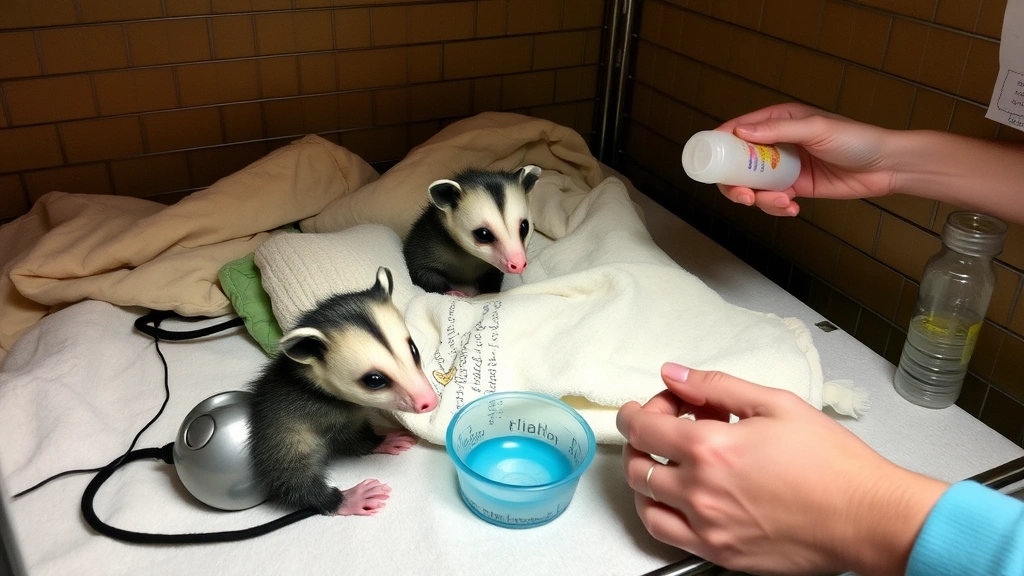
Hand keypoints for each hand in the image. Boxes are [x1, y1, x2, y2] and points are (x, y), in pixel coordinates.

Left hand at [616, 362, 947, 575]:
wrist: (867, 516)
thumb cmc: (832, 462)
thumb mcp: (775, 403)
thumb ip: (715, 385)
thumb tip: (674, 374)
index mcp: (711, 448)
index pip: (641, 427)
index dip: (638, 411)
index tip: (649, 406)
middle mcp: (701, 491)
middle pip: (636, 465)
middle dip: (641, 440)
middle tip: (667, 428)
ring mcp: (708, 528)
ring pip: (645, 503)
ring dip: (645, 478)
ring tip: (669, 463)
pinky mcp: (721, 554)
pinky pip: (667, 535)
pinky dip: (661, 512)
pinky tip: (682, 497)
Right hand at [714, 102, 897, 216]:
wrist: (885, 167)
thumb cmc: (856, 140)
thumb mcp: (816, 128)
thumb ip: (779, 129)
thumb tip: (742, 131)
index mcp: (779, 120)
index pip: (738, 130)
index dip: (720, 144)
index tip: (711, 161)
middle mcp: (777, 144)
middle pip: (738, 164)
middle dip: (735, 184)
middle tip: (743, 197)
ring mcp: (784, 168)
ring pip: (753, 187)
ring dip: (760, 200)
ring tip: (782, 203)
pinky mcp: (793, 188)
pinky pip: (772, 201)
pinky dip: (776, 208)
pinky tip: (792, 208)